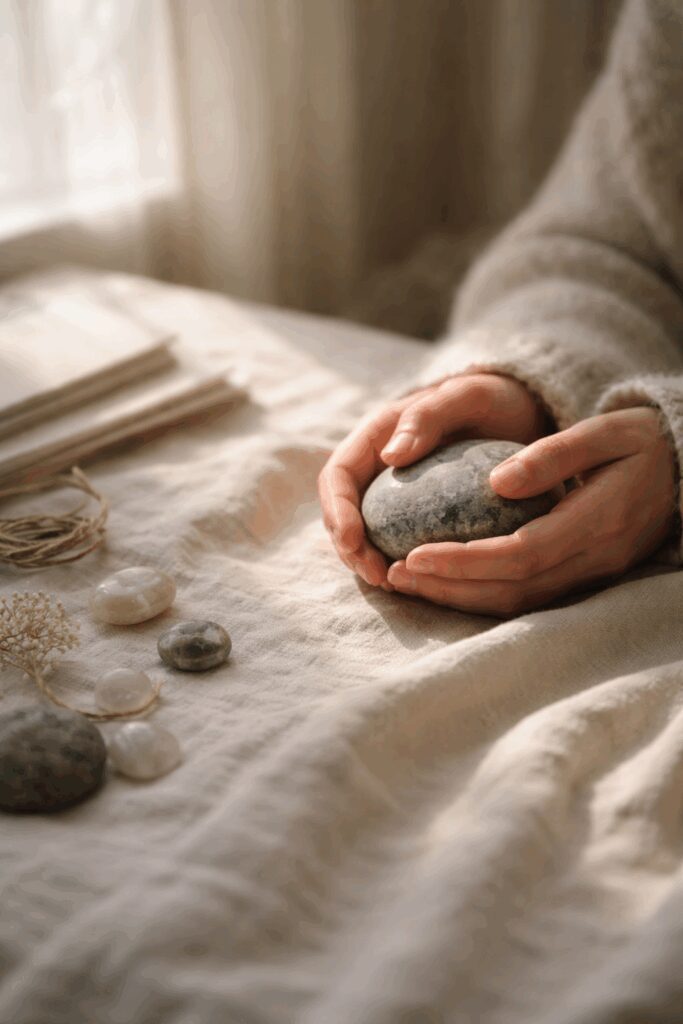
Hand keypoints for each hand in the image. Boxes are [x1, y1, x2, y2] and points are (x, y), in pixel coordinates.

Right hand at [318, 372, 550, 586]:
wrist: (520, 412)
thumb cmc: (493, 399)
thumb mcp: (468, 397)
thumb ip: (428, 417)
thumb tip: (391, 456)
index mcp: (377, 435)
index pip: (339, 476)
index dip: (338, 510)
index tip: (354, 540)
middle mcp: (377, 467)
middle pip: (343, 512)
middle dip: (349, 548)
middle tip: (377, 575)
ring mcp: (394, 494)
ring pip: (365, 533)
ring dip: (368, 562)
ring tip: (391, 583)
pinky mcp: (414, 515)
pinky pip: (396, 542)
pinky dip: (399, 564)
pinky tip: (421, 583)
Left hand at [388, 407, 676, 615]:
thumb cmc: (640, 441)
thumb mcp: (606, 431)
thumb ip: (555, 455)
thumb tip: (496, 483)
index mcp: (597, 522)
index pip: (520, 554)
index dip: (465, 561)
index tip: (414, 554)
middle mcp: (594, 559)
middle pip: (512, 589)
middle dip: (450, 587)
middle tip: (395, 575)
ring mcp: (591, 574)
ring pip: (518, 601)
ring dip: (461, 597)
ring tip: (409, 582)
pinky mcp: (583, 577)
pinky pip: (528, 597)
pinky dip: (483, 595)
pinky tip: (447, 582)